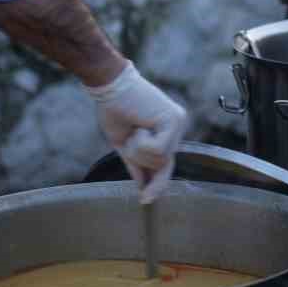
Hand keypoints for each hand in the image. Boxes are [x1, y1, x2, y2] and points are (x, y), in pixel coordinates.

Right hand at [87, 65, 188, 203]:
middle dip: (140, 159)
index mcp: (166, 132)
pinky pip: (159, 149)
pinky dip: (142, 142)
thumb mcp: (125, 145)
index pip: (165, 165)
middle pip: (161, 164)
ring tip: (133, 128)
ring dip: (138, 149)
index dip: (156, 185)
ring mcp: (178, 123)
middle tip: (131, 135)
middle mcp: (177, 127)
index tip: (145, 200)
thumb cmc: (114, 110)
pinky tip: (139, 125)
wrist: (109, 86)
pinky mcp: (174, 120)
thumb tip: (142, 187)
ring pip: (159, 158)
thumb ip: (137, 165)